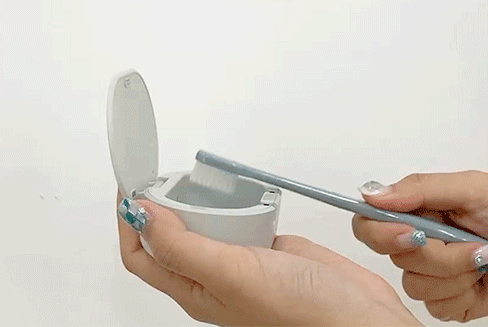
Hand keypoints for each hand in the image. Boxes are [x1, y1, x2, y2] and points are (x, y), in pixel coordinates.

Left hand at [117, 192, 420, 325]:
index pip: (140, 254)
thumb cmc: (300, 314)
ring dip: (196, 202)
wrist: (359, 318)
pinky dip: (234, 203)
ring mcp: (240, 261)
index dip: (128, 220)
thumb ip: (182, 246)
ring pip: (203, 226)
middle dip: (160, 204)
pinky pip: (238, 220)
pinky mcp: (266, 247)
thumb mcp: (230, 275)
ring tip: (197, 181)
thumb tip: (140, 213)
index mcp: (192, 288)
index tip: (130, 185)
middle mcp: (211, 276)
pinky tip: (241, 193)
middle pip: (168, 237)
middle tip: (164, 175)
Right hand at [350, 171, 487, 321]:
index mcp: (418, 208)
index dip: (380, 230)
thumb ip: (421, 188)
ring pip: (415, 283)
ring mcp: (434, 272)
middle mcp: (420, 239)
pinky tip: (486, 278)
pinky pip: (436, 306)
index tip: (411, 231)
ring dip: (457, 272)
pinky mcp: (449, 301)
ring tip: (487, 257)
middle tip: (470, 242)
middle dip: (436, 252)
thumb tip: (371, 194)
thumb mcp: (474, 187)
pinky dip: (464, 294)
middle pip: (394, 256)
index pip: (370, 221)